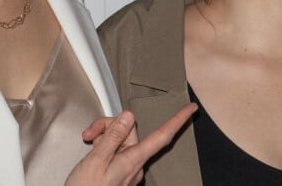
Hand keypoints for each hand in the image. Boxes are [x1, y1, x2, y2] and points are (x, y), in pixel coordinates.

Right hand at [65, 103, 195, 185]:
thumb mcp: (95, 160)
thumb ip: (113, 136)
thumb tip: (129, 116)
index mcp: (134, 159)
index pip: (162, 135)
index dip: (178, 120)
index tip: (192, 108)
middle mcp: (135, 164)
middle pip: (131, 131)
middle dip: (110, 126)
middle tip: (91, 134)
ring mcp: (127, 169)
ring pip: (121, 139)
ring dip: (104, 137)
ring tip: (90, 146)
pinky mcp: (119, 172)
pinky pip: (116, 151)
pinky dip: (104, 147)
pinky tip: (93, 154)